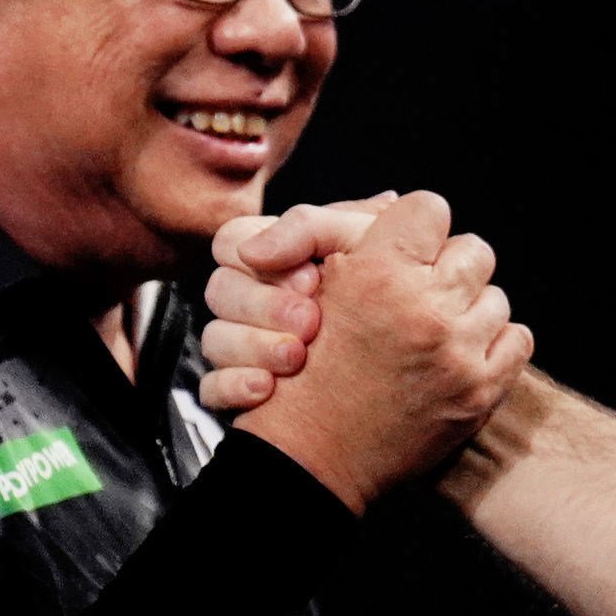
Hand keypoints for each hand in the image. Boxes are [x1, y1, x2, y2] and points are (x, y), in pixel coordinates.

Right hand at [197, 198, 379, 409]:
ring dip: (254, 345)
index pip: (234, 239)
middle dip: (263, 305)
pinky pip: (211, 388)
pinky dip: (235, 385)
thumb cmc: (391, 300)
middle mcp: (255, 299)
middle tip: (310, 321)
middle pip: (220, 288)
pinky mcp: (240, 389)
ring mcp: (244, 346)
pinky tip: (266, 387)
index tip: (311, 281)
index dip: (265, 260)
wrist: (403, 381)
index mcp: (278, 257)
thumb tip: (260, 246)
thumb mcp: (366, 248)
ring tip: (296, 357)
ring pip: (213, 338)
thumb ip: (322, 225)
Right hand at [199, 192, 527, 511]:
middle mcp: (424, 309)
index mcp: (376, 273)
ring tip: (432, 331)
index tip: (402, 253)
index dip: (415, 229)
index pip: (430, 209)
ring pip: (496, 296)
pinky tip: (457, 355)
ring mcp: (458, 352)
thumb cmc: (302, 367)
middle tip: (418, 296)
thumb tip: (396, 201)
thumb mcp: (308, 284)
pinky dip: (493, 344)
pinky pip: (517, 339)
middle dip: (446, 268)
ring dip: (469, 309)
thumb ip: (344, 229)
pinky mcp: (481, 391)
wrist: (311, 457)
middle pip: (473, 249)